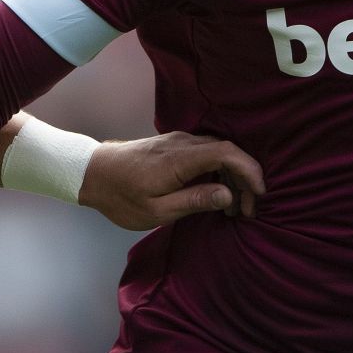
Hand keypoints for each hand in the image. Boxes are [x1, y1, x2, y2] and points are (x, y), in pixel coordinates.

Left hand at [79, 131, 264, 230]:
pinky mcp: (174, 146)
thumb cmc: (121, 197)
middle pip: (228, 152)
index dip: (249, 170)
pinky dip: (219, 172)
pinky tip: (217, 193)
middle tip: (247, 211)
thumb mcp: (157, 210)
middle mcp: (183, 143)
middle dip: (245, 179)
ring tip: (234, 209)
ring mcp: (178, 141)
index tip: (259, 194)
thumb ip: (194, 200)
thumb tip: (228, 195)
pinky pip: (206, 153)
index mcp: (180, 158)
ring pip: (218, 152)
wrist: (92, 173)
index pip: (227, 153)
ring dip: (232, 177)